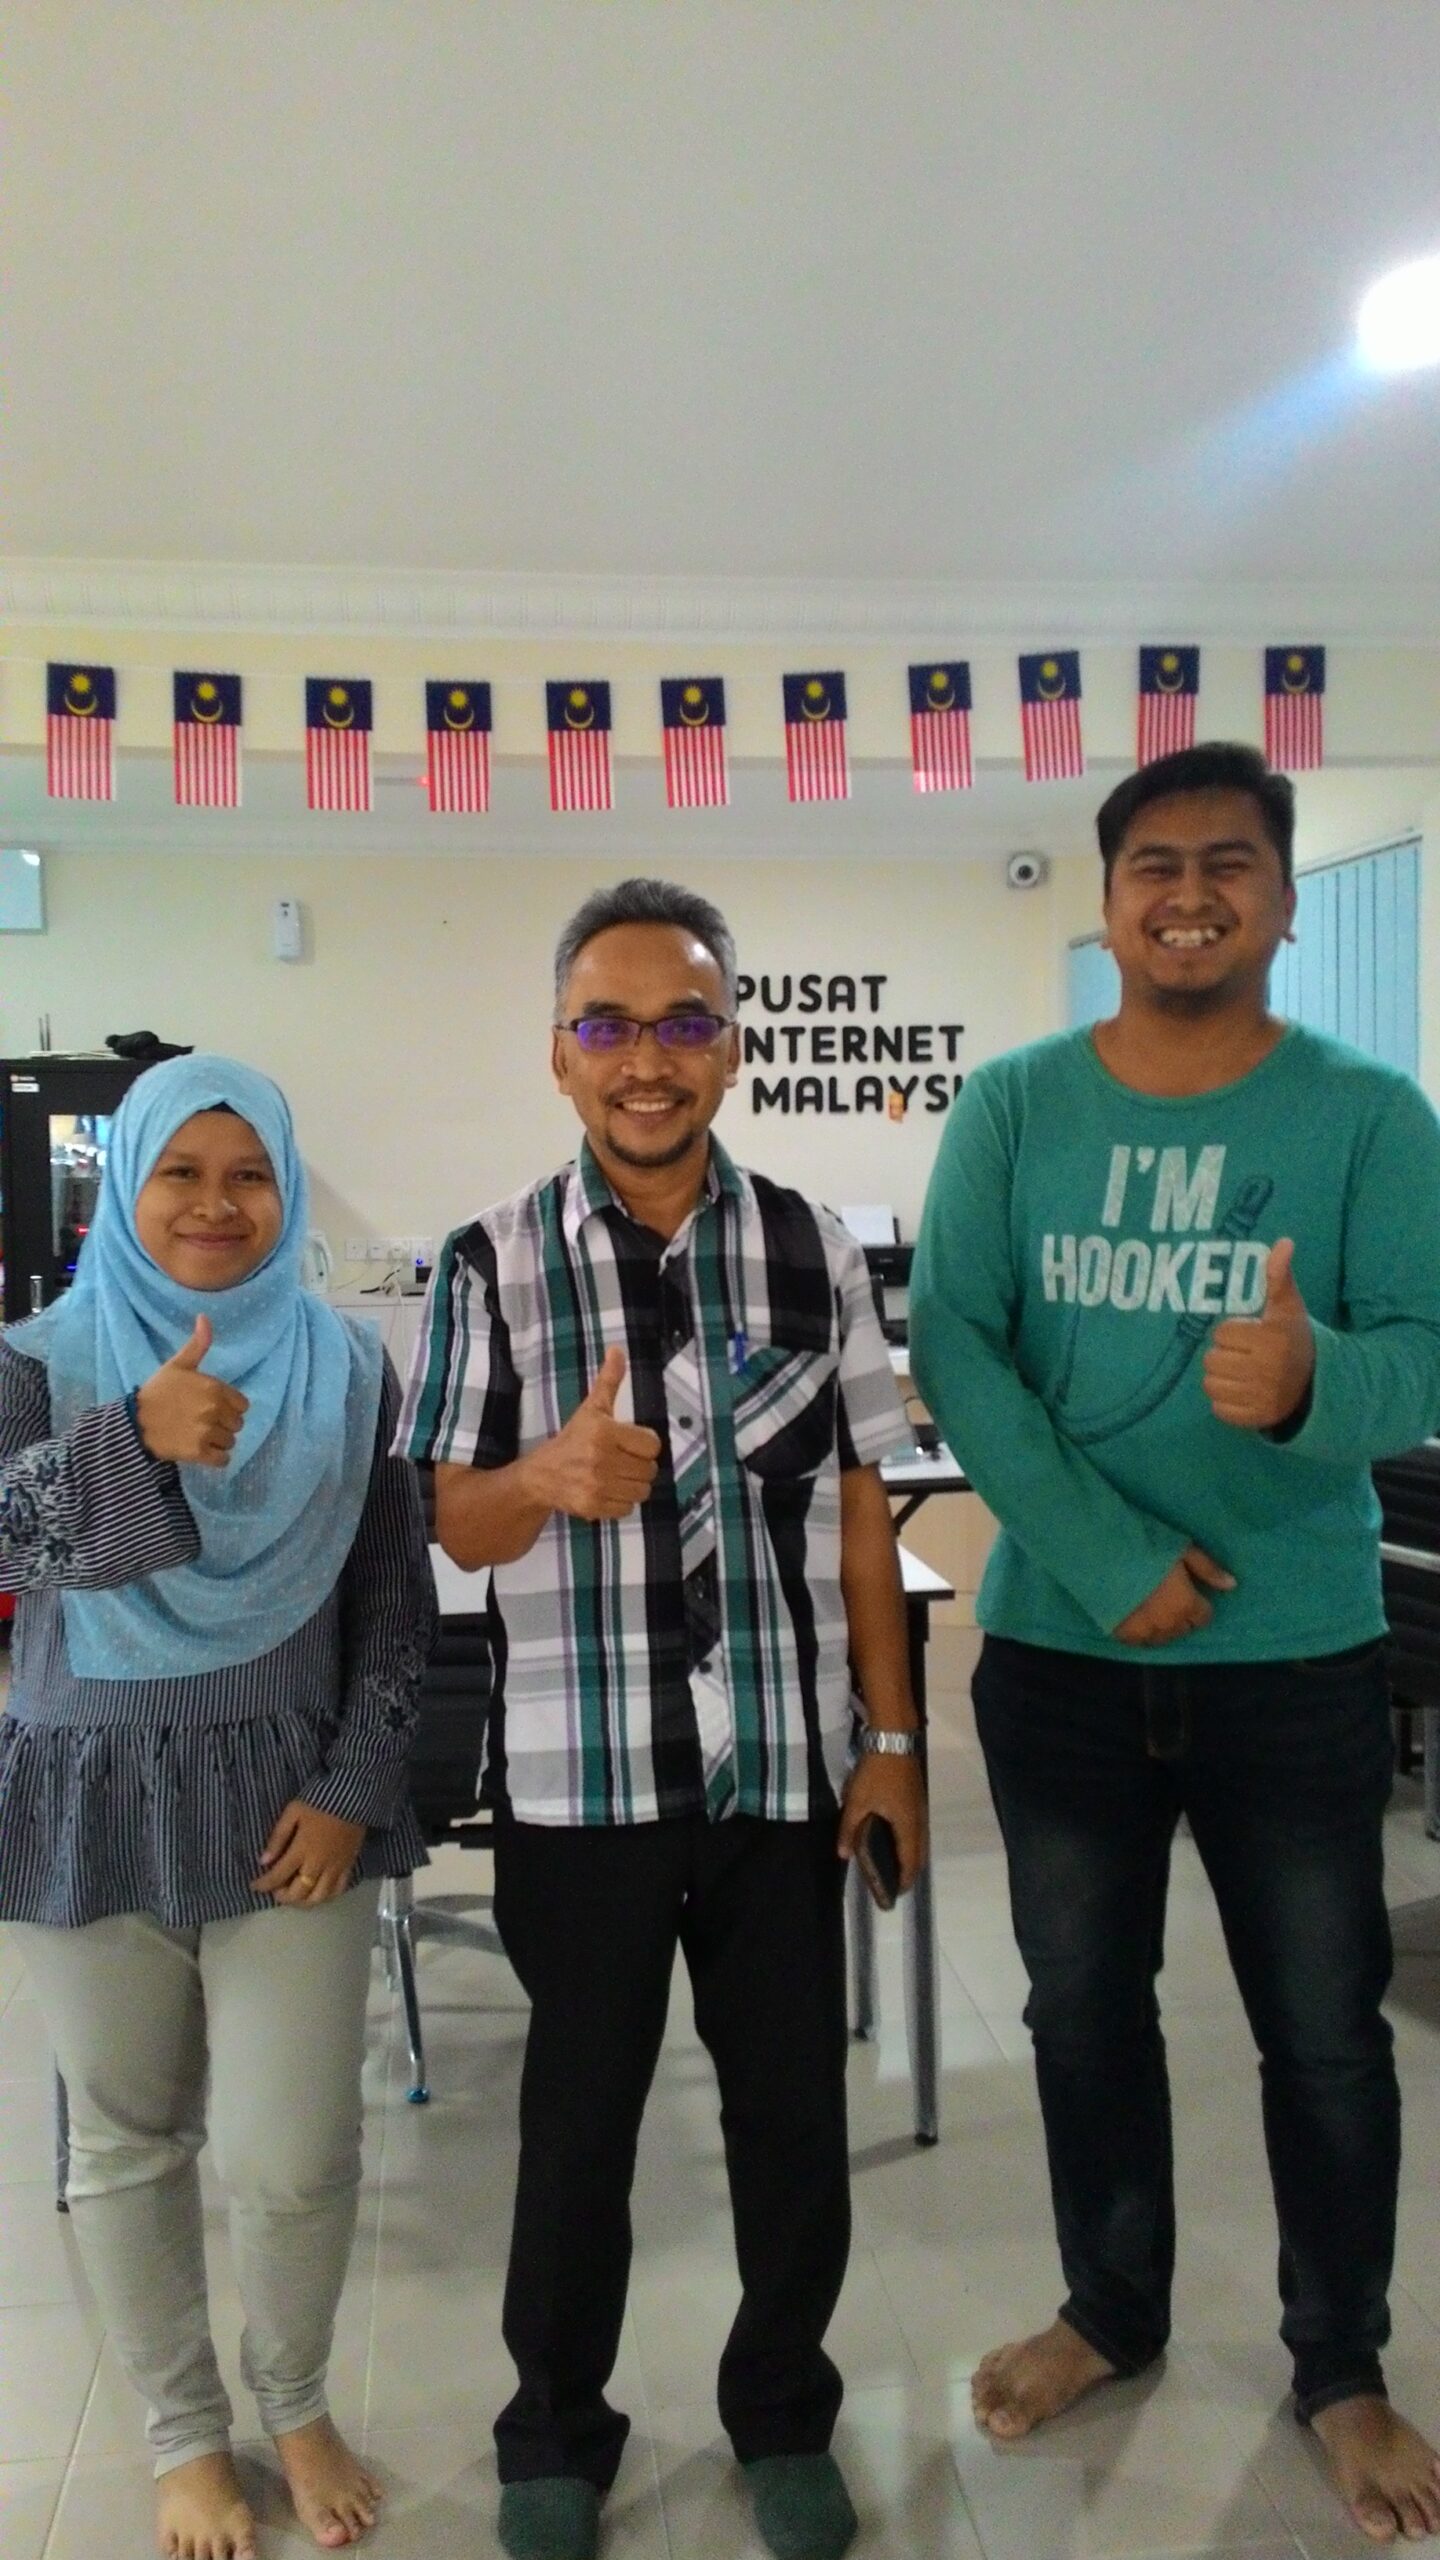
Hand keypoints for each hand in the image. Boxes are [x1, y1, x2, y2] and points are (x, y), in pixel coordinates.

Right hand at [135, 1316, 248, 1468]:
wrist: (134, 1423)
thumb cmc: (157, 1392)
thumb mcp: (177, 1365)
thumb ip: (197, 1344)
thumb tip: (205, 1317)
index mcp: (214, 1388)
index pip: (242, 1404)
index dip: (228, 1407)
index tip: (211, 1408)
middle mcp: (214, 1409)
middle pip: (237, 1424)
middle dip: (224, 1425)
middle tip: (201, 1422)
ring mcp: (207, 1432)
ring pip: (230, 1442)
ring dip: (218, 1442)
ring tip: (198, 1435)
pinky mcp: (199, 1453)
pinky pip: (223, 1460)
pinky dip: (215, 1458)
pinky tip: (201, 1451)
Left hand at [252, 1800, 366, 1903]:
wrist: (353, 1796)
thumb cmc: (318, 1801)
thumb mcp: (292, 1812)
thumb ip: (278, 1837)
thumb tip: (263, 1861)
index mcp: (301, 1850)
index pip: (278, 1876)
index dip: (263, 1884)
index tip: (254, 1886)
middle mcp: (318, 1864)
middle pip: (299, 1893)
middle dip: (283, 1897)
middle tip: (276, 1891)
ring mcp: (336, 1867)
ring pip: (319, 1897)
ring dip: (304, 1902)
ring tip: (295, 1896)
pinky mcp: (349, 1865)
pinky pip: (339, 1889)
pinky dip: (326, 1896)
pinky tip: (318, 1893)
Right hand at [530, 1348, 661, 1522]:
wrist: (540, 1475)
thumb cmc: (571, 1439)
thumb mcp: (591, 1408)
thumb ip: (608, 1381)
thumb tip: (618, 1349)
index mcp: (603, 1431)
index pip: (652, 1444)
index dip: (643, 1443)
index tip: (629, 1442)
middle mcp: (600, 1459)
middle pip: (649, 1470)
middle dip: (639, 1465)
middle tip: (621, 1460)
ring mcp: (597, 1486)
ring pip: (642, 1491)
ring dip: (633, 1485)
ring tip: (616, 1476)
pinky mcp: (593, 1507)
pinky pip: (628, 1509)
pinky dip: (622, 1502)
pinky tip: (607, 1490)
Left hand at [838, 1748, 928, 1890]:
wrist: (894, 1738)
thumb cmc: (876, 1772)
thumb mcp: (856, 1801)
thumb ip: (849, 1829)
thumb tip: (843, 1855)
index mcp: (907, 1826)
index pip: (909, 1862)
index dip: (903, 1881)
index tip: (893, 1894)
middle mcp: (919, 1821)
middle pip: (919, 1855)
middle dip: (908, 1871)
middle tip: (892, 1882)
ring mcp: (920, 1808)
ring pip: (919, 1841)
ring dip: (909, 1855)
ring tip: (892, 1863)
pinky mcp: (917, 1798)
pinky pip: (917, 1828)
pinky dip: (909, 1840)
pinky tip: (893, 1837)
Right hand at [1113, 1545, 1235, 1646]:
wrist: (1101, 1552)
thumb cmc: (1145, 1545)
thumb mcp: (1182, 1550)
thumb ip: (1207, 1569)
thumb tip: (1231, 1585)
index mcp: (1185, 1604)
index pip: (1203, 1617)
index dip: (1200, 1605)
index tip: (1192, 1593)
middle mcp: (1167, 1624)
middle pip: (1183, 1629)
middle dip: (1183, 1617)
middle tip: (1172, 1598)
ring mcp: (1142, 1631)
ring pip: (1161, 1639)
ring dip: (1162, 1627)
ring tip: (1155, 1610)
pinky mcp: (1119, 1633)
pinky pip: (1137, 1642)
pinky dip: (1141, 1632)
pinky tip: (1135, 1616)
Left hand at [1203, 1238, 1314, 1431]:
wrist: (1314, 1383)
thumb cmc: (1292, 1338)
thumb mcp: (1288, 1307)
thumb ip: (1279, 1276)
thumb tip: (1283, 1241)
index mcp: (1271, 1338)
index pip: (1222, 1334)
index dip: (1232, 1332)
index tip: (1250, 1335)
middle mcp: (1266, 1368)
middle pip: (1212, 1360)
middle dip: (1225, 1355)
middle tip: (1245, 1355)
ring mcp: (1261, 1396)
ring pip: (1211, 1384)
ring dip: (1221, 1378)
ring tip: (1242, 1372)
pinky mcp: (1255, 1418)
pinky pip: (1219, 1408)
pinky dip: (1226, 1402)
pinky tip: (1244, 1392)